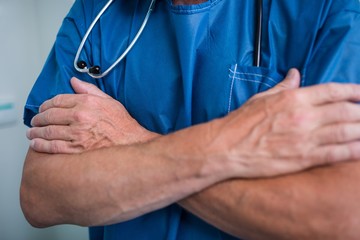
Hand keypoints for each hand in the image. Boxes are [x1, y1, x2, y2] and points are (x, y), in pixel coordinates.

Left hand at [27, 77, 157, 152]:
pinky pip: (52, 146)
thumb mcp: (109, 101)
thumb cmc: (122, 124)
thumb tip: (74, 81)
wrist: (131, 143)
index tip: (43, 108)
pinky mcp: (76, 149)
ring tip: (32, 132)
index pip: (58, 100)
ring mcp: (77, 134)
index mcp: (86, 103)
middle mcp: (80, 116)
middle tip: (35, 120)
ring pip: (48, 131)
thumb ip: (90, 90)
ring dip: (36, 131)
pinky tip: (36, 143)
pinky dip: (41, 144)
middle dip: (38, 118)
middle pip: (50, 115)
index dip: (46, 104)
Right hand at [208, 69, 359, 177]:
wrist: (227, 148)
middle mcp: (304, 116)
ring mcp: (305, 138)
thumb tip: (295, 73)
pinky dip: (354, 151)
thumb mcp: (261, 98)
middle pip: (346, 110)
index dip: (353, 90)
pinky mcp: (303, 158)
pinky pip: (337, 154)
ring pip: (346, 131)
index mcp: (293, 99)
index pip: (333, 91)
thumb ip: (283, 86)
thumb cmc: (241, 123)